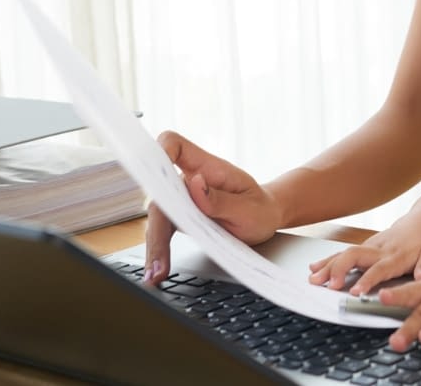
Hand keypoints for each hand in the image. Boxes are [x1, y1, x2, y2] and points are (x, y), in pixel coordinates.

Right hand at [143, 131, 281, 284]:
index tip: (156, 174)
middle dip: (156, 224)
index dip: (160, 151)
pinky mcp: (180, 218)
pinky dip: (159, 251)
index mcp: (207, 167)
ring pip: (157, 215)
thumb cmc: (259, 208)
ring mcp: (183, 199)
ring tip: (155, 274)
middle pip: (159, 191)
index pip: (174, 145)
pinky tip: (156, 271)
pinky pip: (163, 230)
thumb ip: (221, 199)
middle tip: (158, 259)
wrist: (266, 220)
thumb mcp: (249, 208)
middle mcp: (189, 180)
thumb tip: (195, 184)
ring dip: (154, 245)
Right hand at [308, 222, 420, 296]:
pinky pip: (342, 253)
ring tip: (314, 279)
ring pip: (345, 254)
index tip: (356, 292)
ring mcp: (368, 247)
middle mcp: (379, 249)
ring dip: (329, 266)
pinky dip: (327, 260)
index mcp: (395, 255)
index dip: (367, 280)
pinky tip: (314, 268)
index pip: (379, 268)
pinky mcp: (362, 247)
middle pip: (355, 256)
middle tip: (329, 285)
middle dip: (340, 270)